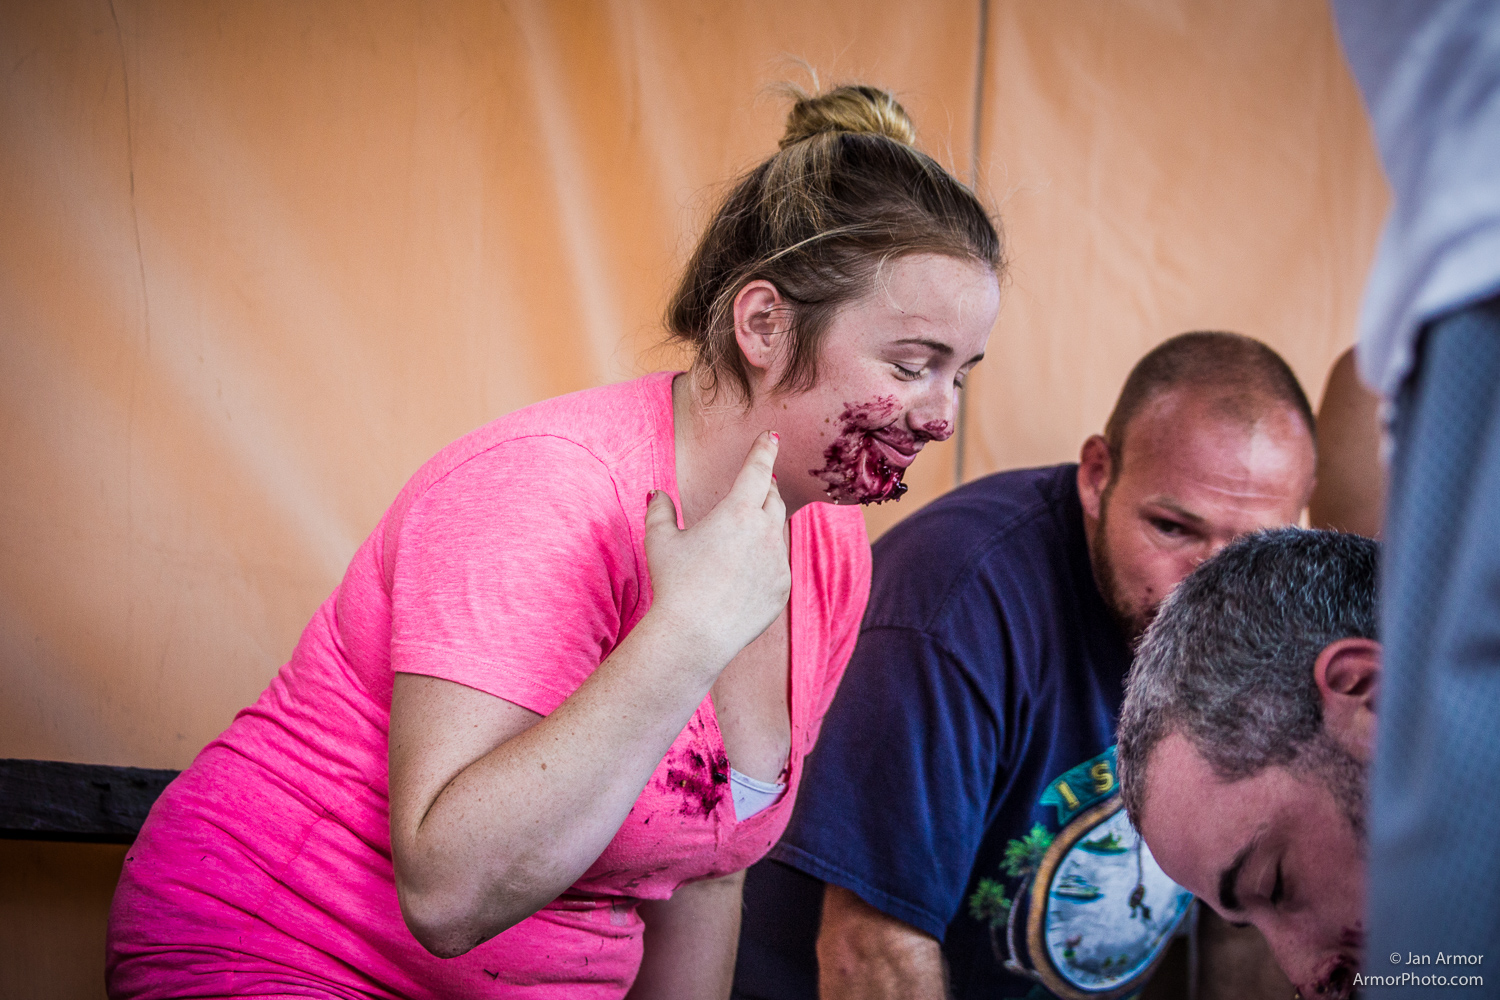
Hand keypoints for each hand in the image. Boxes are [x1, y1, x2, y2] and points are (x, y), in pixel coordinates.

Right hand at [643, 431, 789, 668]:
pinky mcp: (783, 588)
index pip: (758, 470)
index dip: (765, 450)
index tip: (772, 437)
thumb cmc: (674, 584)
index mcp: (738, 512)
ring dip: (766, 523)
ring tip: (747, 528)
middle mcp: (766, 532)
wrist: (695, 635)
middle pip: (774, 497)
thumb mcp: (660, 541)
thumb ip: (660, 510)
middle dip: (766, 486)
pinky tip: (746, 569)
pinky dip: (767, 557)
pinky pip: (779, 563)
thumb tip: (657, 494)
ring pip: (778, 531)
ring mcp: (778, 562)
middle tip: (758, 483)